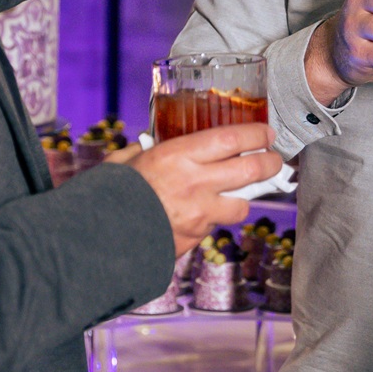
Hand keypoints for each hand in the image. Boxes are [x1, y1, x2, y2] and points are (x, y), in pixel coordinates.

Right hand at [122, 123, 279, 256]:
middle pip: (251, 171)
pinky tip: (199, 216)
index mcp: (177, 156)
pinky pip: (214, 226)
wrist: (98, 240)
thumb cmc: (107, 195)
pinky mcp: (195, 238)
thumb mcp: (125, 161)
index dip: (256, 134)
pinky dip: (212, 220)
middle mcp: (194, 183)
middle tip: (274, 159)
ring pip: (241, 205)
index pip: (231, 139)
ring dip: (241, 199)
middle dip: (270, 163)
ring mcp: (198, 215)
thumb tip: (152, 141)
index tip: (267, 131)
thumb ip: (145, 149)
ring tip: (235, 194)